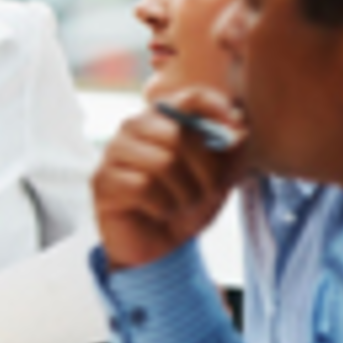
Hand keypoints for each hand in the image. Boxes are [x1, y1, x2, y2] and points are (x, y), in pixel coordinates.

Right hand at [94, 86, 247, 270]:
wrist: (160, 245)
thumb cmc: (186, 203)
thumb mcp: (221, 177)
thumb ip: (233, 150)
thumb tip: (240, 130)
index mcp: (166, 117)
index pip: (193, 97)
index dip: (218, 111)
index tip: (236, 137)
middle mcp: (135, 126)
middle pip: (180, 135)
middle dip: (205, 172)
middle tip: (207, 193)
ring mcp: (114, 152)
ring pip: (162, 163)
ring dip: (184, 194)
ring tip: (182, 205)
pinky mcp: (102, 180)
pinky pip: (142, 186)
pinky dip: (162, 206)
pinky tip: (160, 211)